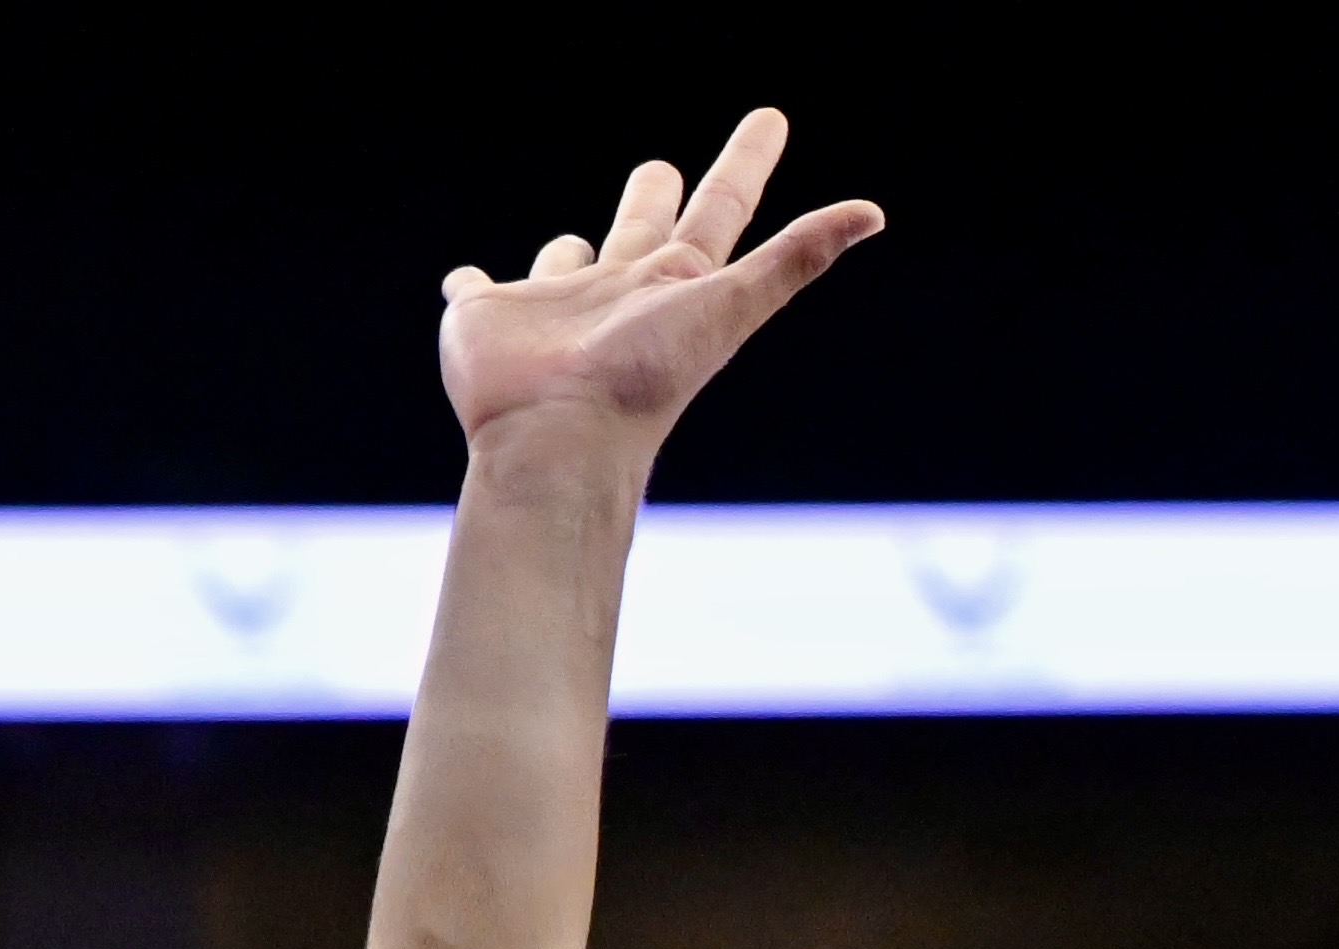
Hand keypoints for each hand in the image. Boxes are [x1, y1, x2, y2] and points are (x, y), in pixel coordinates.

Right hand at [437, 110, 878, 456]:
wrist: (558, 439)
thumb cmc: (644, 377)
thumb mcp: (731, 306)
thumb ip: (798, 256)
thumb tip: (874, 213)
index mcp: (673, 281)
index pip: (722, 207)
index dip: (748, 161)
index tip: (770, 119)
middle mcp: (616, 290)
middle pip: (641, 226)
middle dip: (651, 195)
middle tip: (658, 170)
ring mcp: (550, 305)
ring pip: (561, 262)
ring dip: (563, 252)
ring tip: (569, 246)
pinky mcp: (486, 319)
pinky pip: (474, 293)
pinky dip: (467, 286)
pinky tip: (463, 282)